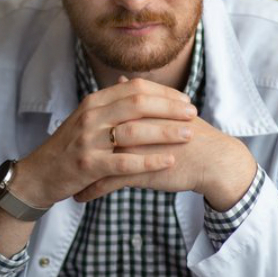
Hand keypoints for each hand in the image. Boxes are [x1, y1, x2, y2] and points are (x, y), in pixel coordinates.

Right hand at [8, 78, 197, 208]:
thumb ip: (112, 104)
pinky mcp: (87, 165)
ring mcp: (88, 140)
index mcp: (94, 102)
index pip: (135, 88)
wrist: (36, 176)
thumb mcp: (87, 119)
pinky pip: (124, 162)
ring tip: (188, 135)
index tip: (185, 101)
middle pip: (138, 103)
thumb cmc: (68, 148)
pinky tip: (169, 161)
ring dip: (165, 132)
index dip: (164, 93)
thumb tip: (136, 86)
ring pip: (134, 131)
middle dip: (170, 108)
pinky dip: (149, 161)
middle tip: (193, 114)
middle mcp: (91, 116)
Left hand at [73, 115, 256, 210]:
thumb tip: (122, 79)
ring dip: (79, 173)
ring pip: (98, 160)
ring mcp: (136, 147)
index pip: (103, 114)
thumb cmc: (192, 135)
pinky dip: (92, 190)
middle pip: (95, 136)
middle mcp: (134, 125)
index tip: (71, 135)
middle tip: (62, 159)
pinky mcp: (141, 170)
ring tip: (67, 183)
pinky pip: (109, 182)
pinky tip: (81, 197)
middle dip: (77, 150)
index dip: (85, 125)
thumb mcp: (164, 111)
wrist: (214, 159)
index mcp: (139, 109)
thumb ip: (138, 97)